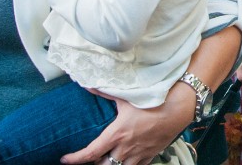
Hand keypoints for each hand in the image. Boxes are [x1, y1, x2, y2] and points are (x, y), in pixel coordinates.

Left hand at [61, 85, 194, 164]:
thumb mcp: (125, 96)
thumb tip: (87, 84)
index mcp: (117, 134)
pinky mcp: (150, 155)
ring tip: (105, 161)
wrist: (177, 109)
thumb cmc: (151, 101)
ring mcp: (139, 154)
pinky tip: (126, 161)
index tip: (65, 159)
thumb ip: (104, 91)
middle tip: (88, 159)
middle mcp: (126, 148)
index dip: (75, 159)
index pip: (91, 153)